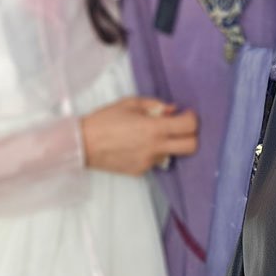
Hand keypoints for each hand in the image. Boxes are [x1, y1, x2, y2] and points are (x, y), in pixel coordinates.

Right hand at [81, 96, 197, 176]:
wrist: (83, 144)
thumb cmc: (105, 119)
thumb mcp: (130, 103)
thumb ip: (155, 105)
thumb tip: (172, 109)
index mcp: (154, 128)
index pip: (189, 126)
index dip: (192, 118)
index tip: (185, 113)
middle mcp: (155, 148)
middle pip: (191, 147)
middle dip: (191, 135)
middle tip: (179, 127)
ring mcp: (149, 162)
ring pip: (172, 154)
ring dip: (168, 143)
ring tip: (148, 134)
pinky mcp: (140, 171)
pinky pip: (155, 160)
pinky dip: (153, 151)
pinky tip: (137, 144)